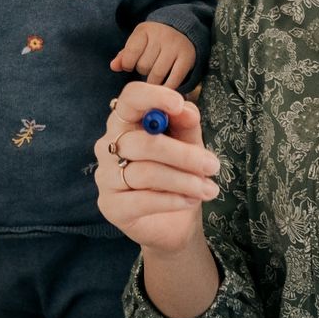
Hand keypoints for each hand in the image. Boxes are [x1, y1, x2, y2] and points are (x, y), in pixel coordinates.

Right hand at [93, 81, 221, 254]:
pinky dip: (172, 200)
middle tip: (212, 165)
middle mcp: (109, 146)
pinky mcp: (111, 206)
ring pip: (145, 173)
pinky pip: (142, 200)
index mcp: (126, 122)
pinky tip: (190, 201)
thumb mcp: (189, 142)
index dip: (152, 97)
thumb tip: (185, 110)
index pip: (129, 99)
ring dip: (183, 181)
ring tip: (209, 189)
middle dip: (182, 154)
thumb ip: (186, 123)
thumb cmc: (179, 171)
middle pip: (141, 142)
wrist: (175, 220)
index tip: (178, 105)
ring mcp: (106, 177)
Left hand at [110, 20, 195, 88]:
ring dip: (153, 82)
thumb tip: (113, 66)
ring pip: (157, 74)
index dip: (127, 64)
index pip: (130, 53)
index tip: (130, 65)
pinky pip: (173, 80)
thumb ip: (124, 56)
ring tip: (155, 78)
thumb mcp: (138, 43)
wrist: (183, 32)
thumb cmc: (154, 42)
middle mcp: (162, 35)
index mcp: (145, 30)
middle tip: (149, 68)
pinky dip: (167, 87)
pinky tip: (164, 87)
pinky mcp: (187, 57)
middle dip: (143, 71)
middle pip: (144, 66)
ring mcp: (176, 46)